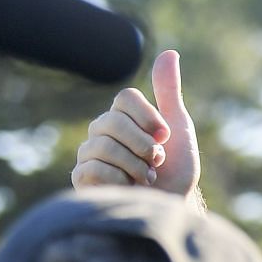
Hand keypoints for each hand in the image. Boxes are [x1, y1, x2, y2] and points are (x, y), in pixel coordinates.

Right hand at [72, 49, 199, 204]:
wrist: (171, 208)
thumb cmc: (176, 172)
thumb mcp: (178, 128)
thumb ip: (168, 93)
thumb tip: (169, 53)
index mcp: (122, 116)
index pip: (125, 98)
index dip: (149, 118)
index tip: (165, 138)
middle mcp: (101, 131)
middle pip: (114, 122)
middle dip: (145, 147)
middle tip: (157, 163)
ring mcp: (89, 154)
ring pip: (105, 147)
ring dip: (137, 168)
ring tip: (146, 179)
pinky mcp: (82, 178)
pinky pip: (94, 170)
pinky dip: (121, 182)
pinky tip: (128, 190)